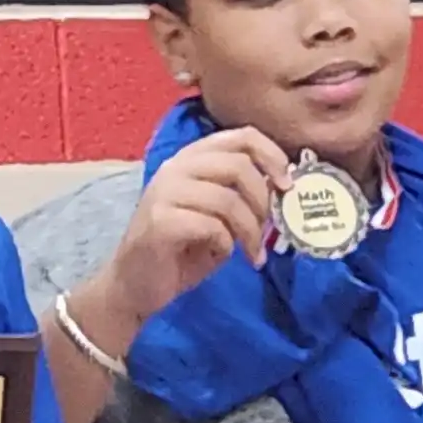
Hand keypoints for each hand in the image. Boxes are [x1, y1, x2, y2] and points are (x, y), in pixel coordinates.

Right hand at [98, 125, 292, 323]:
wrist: (135, 285)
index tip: (287, 186)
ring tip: (253, 253)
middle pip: (239, 165)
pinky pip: (212, 226)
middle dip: (263, 202)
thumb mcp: (217, 215)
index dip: (272, 155)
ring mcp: (165, 192)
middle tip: (267, 230)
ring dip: (250, 231)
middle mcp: (176, 168)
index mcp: (192, 159)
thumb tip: (281, 188)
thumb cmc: (181, 250)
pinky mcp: (160, 221)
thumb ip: (240, 194)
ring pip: (228, 199)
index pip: (241, 136)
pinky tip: (223, 255)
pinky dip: (227, 244)